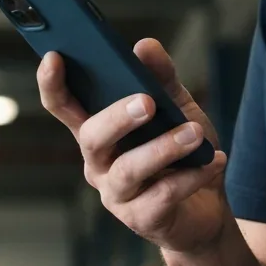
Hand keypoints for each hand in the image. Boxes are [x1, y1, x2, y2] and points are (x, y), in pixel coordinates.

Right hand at [38, 38, 230, 253]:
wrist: (207, 208)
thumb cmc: (184, 154)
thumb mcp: (177, 108)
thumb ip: (160, 78)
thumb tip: (145, 46)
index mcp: (98, 131)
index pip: (63, 107)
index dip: (52, 84)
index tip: (55, 56)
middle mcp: (98, 163)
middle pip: (92, 138)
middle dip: (117, 117)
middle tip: (147, 102)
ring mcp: (117, 194)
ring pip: (129, 169)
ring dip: (164, 148)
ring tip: (195, 134)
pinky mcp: (142, 219)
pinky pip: (162, 195)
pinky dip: (191, 176)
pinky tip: (214, 162)